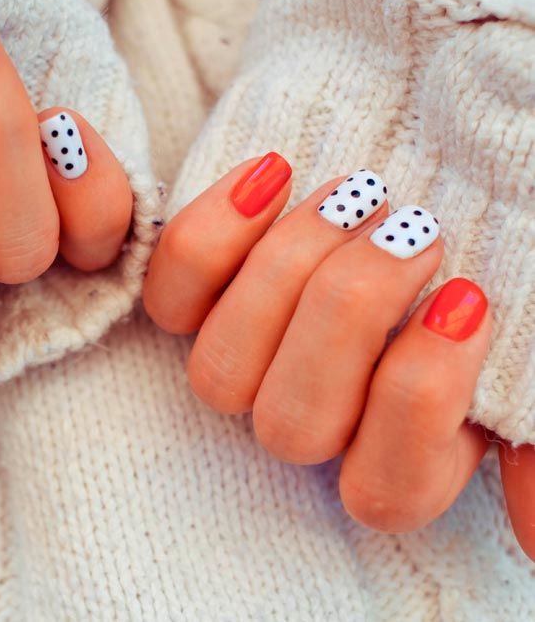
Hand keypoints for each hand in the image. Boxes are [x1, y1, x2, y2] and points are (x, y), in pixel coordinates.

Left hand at [143, 153, 534, 560]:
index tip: (465, 298)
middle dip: (352, 318)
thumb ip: (530, 423)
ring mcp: (252, 355)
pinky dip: (213, 234)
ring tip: (352, 195)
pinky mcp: (202, 295)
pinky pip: (170, 297)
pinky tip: (274, 174)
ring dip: (287, 274)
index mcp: (401, 438)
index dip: (420, 399)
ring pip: (221, 374)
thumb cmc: (493, 226)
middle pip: (293, 428)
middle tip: (413, 226)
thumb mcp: (532, 315)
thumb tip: (531, 533)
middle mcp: (316, 408)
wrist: (430, 136)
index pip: (387, 487)